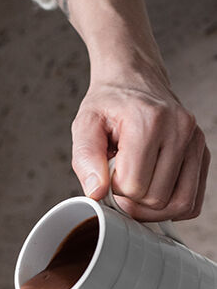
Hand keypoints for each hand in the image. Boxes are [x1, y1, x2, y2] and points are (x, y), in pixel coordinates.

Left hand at [71, 68, 209, 220]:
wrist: (134, 79)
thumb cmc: (109, 104)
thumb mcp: (85, 125)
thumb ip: (85, 159)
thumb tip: (96, 193)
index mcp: (150, 120)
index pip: (134, 186)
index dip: (114, 191)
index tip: (108, 175)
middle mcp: (180, 129)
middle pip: (157, 199)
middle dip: (132, 201)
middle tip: (119, 182)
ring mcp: (196, 142)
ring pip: (180, 205)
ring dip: (153, 209)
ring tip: (136, 189)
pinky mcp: (203, 153)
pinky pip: (194, 201)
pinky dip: (172, 207)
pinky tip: (154, 193)